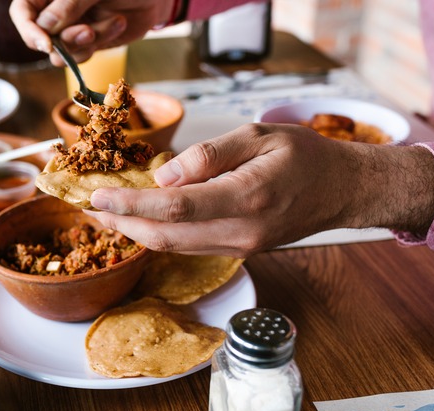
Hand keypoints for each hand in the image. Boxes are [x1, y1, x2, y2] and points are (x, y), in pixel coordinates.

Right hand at [9, 0, 171, 64]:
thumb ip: (69, 5)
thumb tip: (44, 28)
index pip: (22, 12)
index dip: (29, 30)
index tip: (46, 44)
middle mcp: (55, 9)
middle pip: (39, 36)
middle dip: (64, 40)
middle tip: (88, 32)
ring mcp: (71, 26)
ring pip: (61, 52)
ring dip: (87, 42)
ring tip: (113, 20)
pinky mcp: (89, 40)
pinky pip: (83, 54)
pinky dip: (102, 41)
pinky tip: (118, 22)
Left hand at [85, 123, 433, 257]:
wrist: (343, 191)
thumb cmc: (305, 156)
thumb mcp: (258, 136)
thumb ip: (208, 155)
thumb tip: (163, 176)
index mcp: (247, 197)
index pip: (175, 208)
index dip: (131, 205)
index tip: (99, 197)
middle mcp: (242, 232)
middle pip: (167, 236)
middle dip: (123, 225)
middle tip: (91, 210)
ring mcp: (241, 247)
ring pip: (175, 247)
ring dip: (136, 233)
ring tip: (106, 216)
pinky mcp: (239, 251)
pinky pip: (190, 247)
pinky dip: (160, 236)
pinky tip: (142, 222)